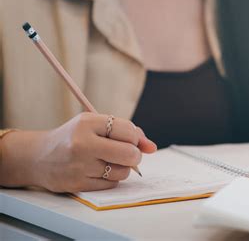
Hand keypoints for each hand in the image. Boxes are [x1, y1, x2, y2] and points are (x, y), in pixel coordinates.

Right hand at [0, 113, 156, 191]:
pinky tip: (98, 172)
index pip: (128, 130)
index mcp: (87, 123)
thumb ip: (126, 132)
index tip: (130, 140)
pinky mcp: (78, 184)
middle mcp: (82, 144)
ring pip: (122, 171)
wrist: (38, 157)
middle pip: (129, 153)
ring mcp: (79, 166)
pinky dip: (111, 179)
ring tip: (108, 162)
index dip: (135, 138)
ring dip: (122, 168)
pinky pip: (111, 184)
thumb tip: (151, 147)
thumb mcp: (95, 125)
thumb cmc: (74, 138)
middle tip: (128, 154)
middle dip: (135, 155)